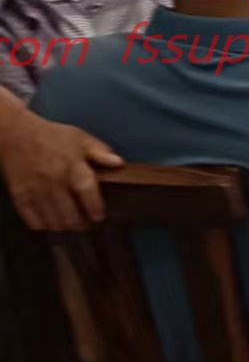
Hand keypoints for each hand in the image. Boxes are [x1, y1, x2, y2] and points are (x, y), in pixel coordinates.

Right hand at [3, 115, 122, 230]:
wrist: (16, 135)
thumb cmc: (51, 137)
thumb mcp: (80, 138)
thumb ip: (100, 152)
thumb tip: (119, 163)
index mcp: (72, 166)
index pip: (88, 194)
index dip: (96, 210)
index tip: (99, 216)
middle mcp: (55, 181)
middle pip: (71, 216)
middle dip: (82, 224)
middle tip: (85, 222)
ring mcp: (36, 191)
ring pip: (54, 223)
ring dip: (64, 226)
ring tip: (69, 221)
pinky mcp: (20, 197)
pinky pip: (35, 222)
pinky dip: (44, 225)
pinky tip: (50, 219)